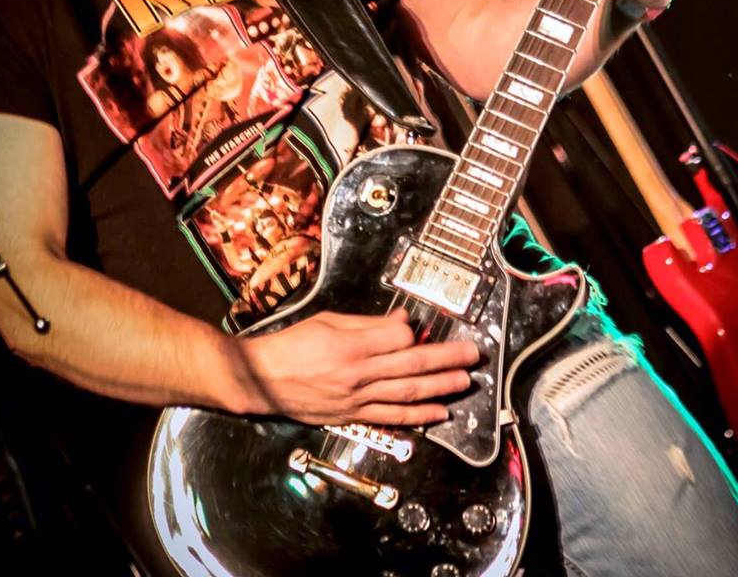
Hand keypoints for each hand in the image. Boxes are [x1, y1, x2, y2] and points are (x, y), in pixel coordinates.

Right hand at [237, 307, 479, 424]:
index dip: (414, 332)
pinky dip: (419, 416)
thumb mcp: (328, 320)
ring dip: (441, 387)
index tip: (420, 327)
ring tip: (466, 381)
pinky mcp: (354, 416)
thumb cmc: (293, 343)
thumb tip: (403, 321)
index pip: (398, 338)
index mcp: (352, 345)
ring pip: (408, 393)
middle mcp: (359, 374)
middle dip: (447, 359)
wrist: (263, 379)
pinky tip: (440, 413)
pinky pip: (392, 416)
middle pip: (412, 365)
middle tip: (474, 354)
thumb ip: (368, 322)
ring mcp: (358, 399)